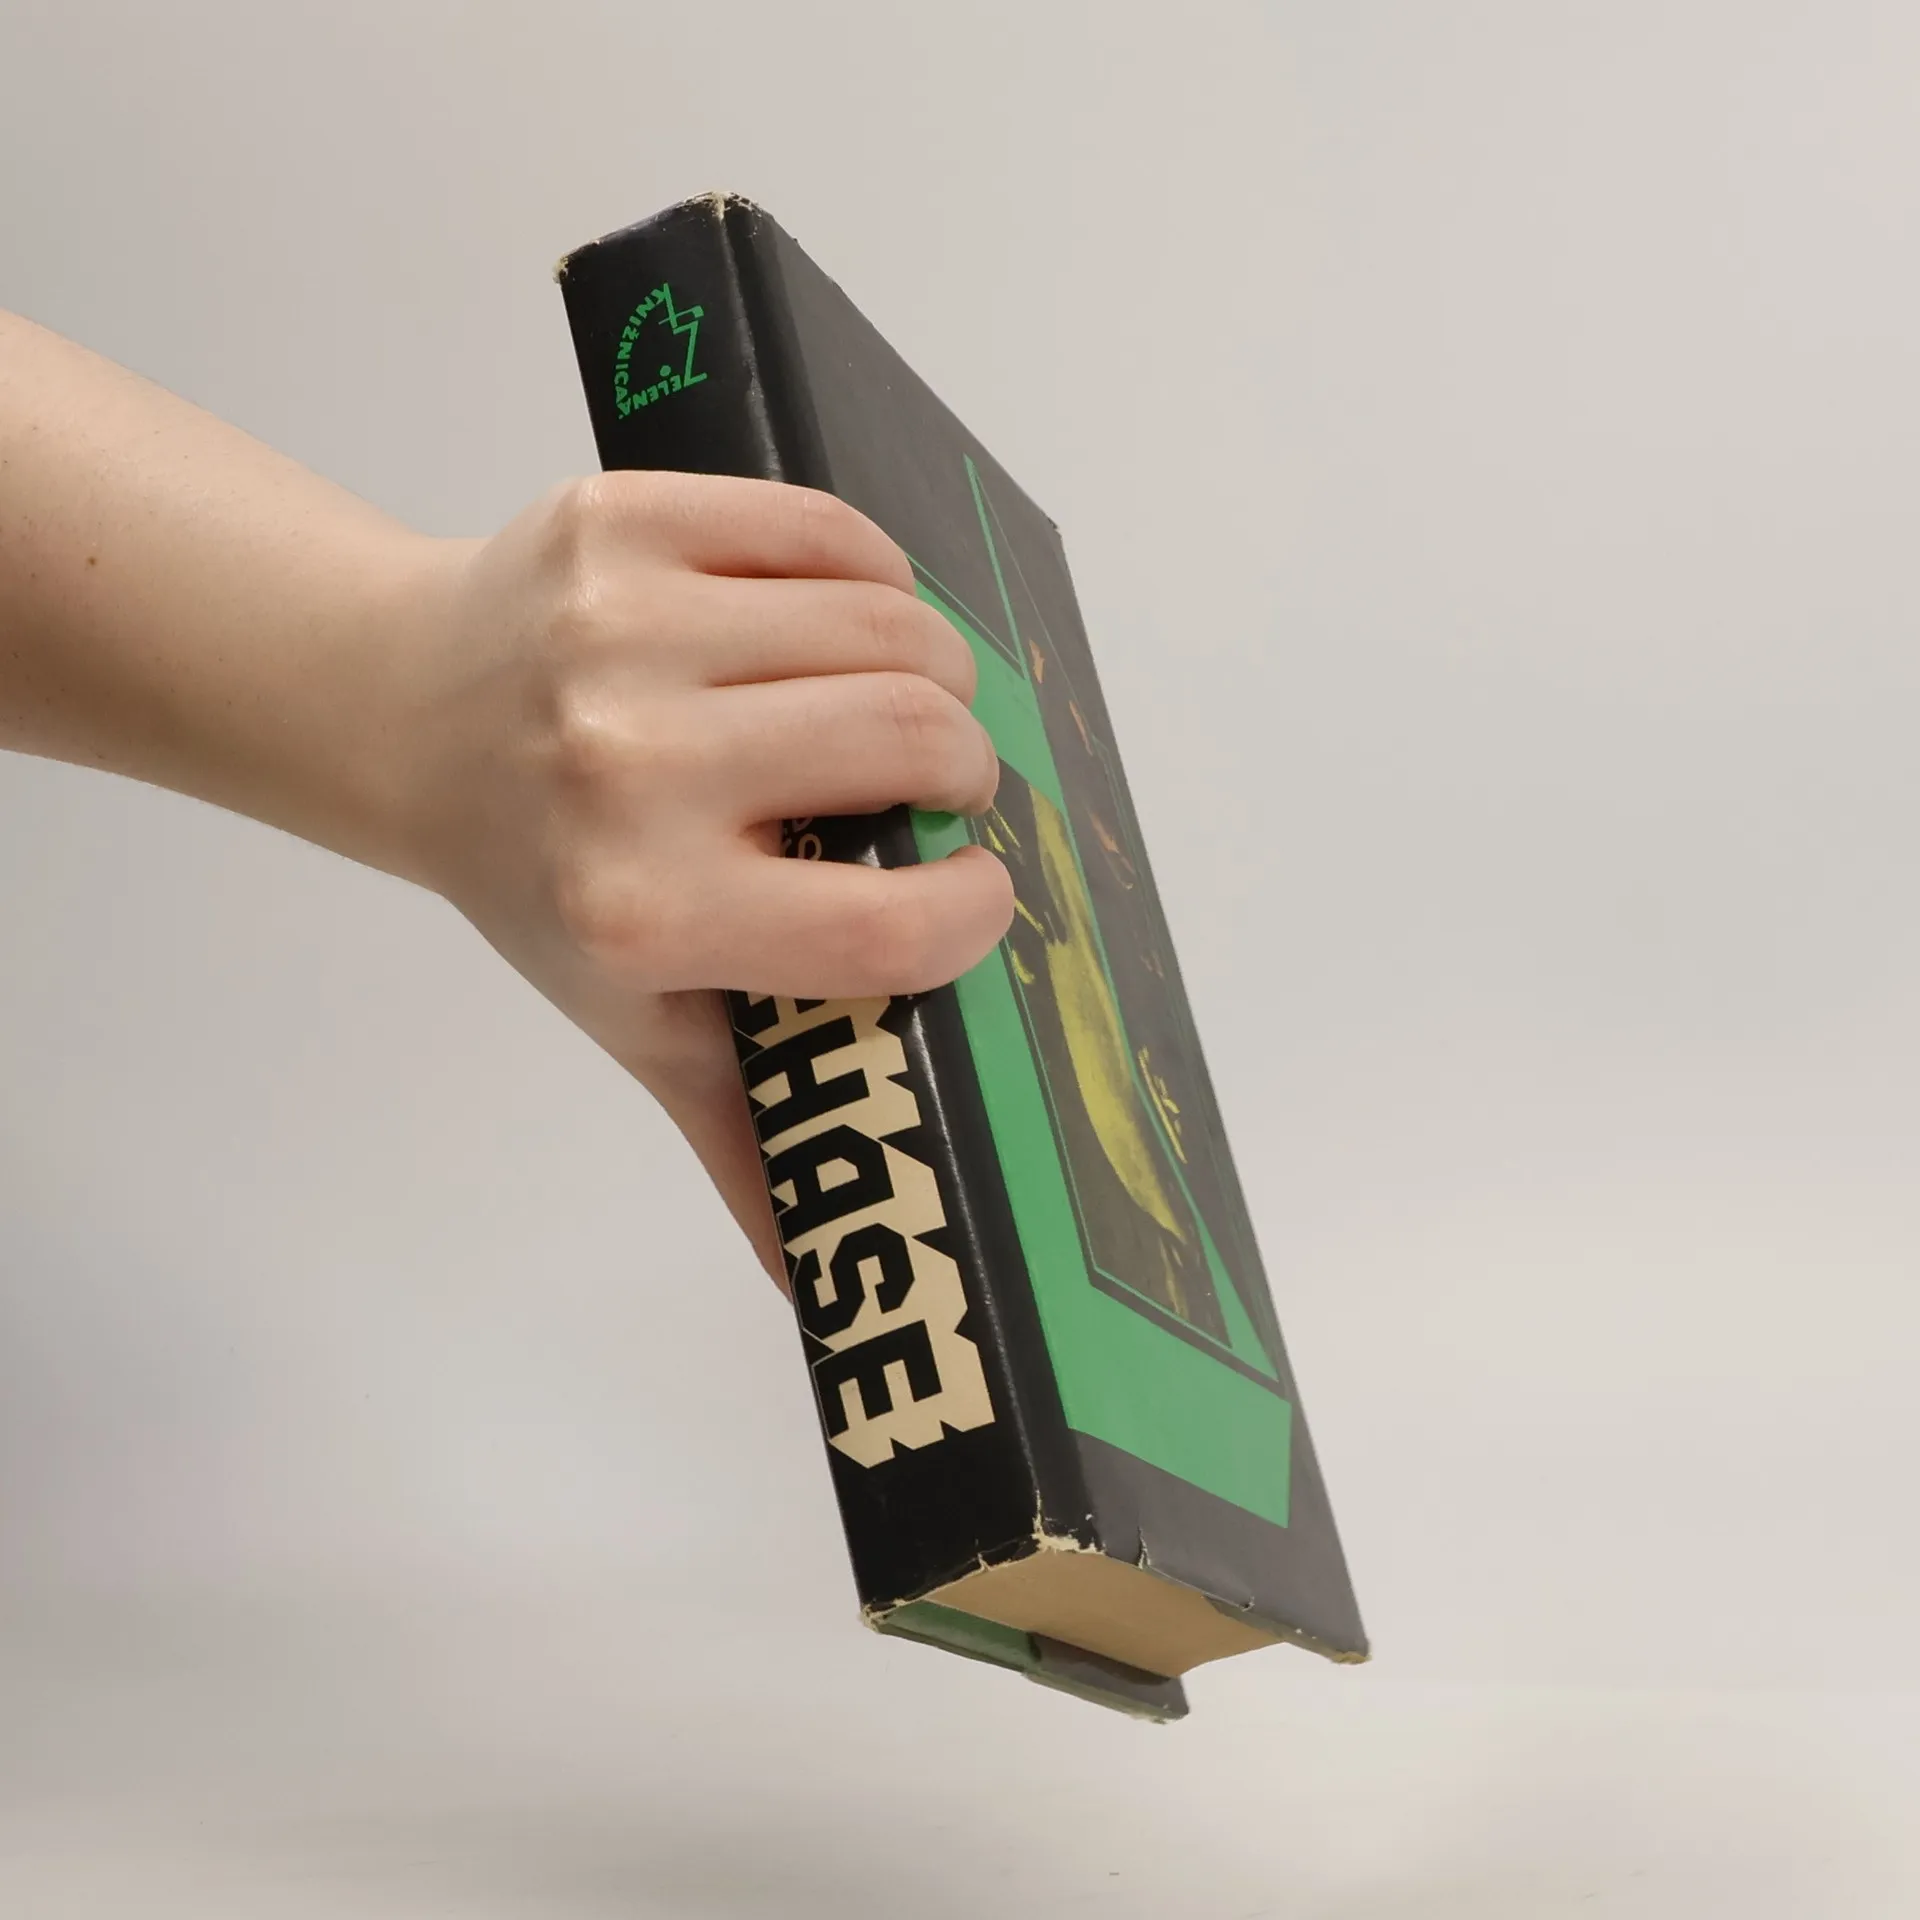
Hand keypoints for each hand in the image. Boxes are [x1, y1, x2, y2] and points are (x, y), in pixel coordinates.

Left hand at [397, 471, 1013, 1276]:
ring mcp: (625, 630)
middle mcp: (630, 768)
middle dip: (965, 770)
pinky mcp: (624, 519)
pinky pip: (825, 529)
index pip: (892, 926)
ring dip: (933, 668)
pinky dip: (873, 572)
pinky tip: (852, 620)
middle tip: (941, 790)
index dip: (968, 910)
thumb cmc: (544, 882)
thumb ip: (752, 1148)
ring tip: (904, 705)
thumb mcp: (639, 1023)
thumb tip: (832, 1297)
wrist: (402, 716)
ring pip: (892, 623)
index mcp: (646, 914)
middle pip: (916, 741)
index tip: (967, 897)